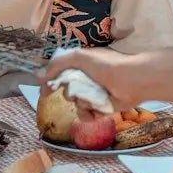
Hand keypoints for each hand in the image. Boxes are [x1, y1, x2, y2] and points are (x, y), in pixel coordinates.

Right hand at [40, 48, 166, 110]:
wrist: (133, 80)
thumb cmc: (108, 65)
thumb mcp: (80, 57)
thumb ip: (58, 64)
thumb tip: (39, 75)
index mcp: (81, 66)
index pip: (60, 75)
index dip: (52, 82)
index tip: (45, 91)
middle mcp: (87, 80)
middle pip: (67, 91)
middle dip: (70, 92)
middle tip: (78, 90)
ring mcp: (94, 95)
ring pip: (76, 105)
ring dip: (81, 103)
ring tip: (92, 99)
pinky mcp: (102, 108)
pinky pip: (87, 116)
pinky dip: (89, 114)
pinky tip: (95, 110)